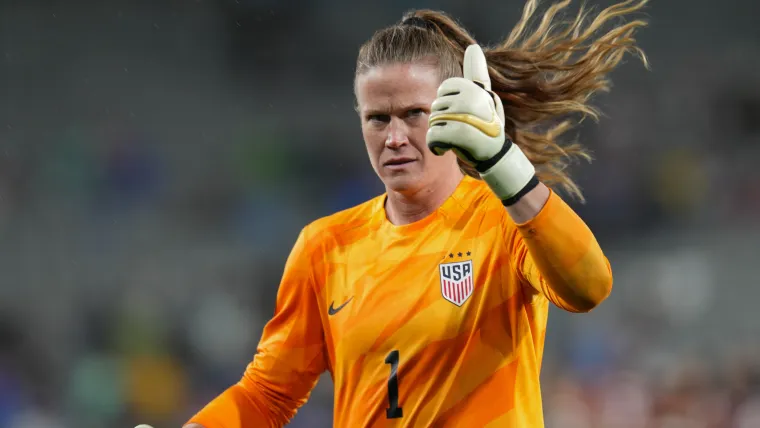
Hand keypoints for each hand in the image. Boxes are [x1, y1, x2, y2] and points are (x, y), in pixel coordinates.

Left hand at [427, 44, 536, 203]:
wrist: (495, 155)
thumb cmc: (487, 124)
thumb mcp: (484, 97)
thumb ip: (476, 73)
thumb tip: (473, 46)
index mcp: (474, 88)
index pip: (446, 88)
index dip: (448, 102)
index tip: (462, 113)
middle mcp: (473, 98)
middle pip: (436, 105)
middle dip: (442, 120)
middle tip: (460, 129)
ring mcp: (468, 115)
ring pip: (433, 120)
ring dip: (439, 134)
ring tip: (455, 139)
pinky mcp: (461, 134)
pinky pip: (433, 135)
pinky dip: (435, 145)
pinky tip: (444, 148)